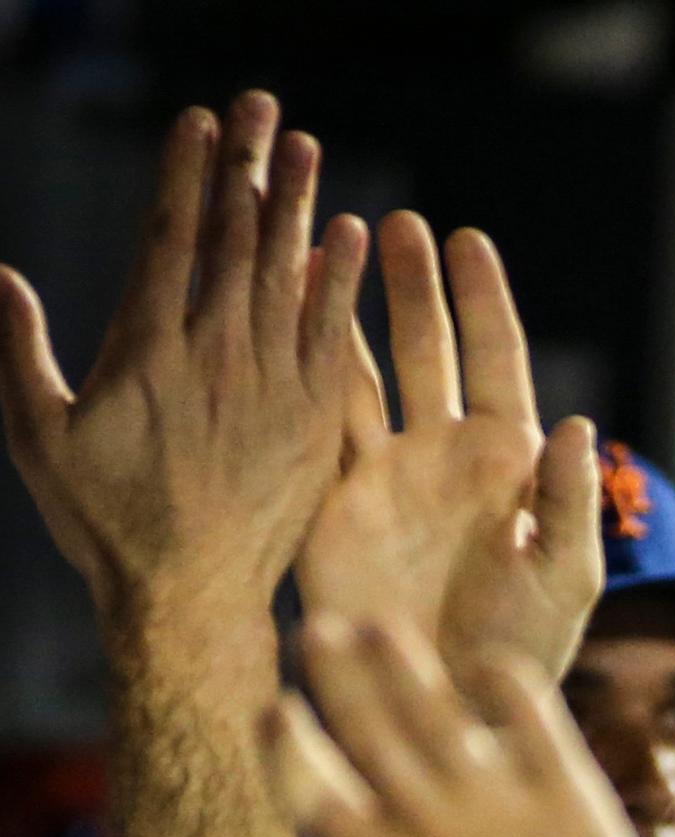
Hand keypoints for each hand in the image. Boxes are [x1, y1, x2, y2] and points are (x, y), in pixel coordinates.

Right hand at [0, 96, 363, 633]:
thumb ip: (20, 350)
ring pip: (286, 275)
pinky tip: (347, 234)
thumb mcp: (39, 435)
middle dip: (248, 166)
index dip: (186, 174)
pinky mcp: (314, 423)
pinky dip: (337, 281)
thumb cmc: (105, 522)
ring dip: (294, 204)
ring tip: (304, 145)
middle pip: (236, 241)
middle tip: (263, 106)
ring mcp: (272, 388)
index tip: (199, 121)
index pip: (171, 238)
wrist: (189, 600)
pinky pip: (332, 337)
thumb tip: (0, 275)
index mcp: (148, 351)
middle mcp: (217, 357)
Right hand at [250, 609, 654, 836]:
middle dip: (335, 671)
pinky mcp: (564, 792)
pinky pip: (531, 715)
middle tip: (316, 626)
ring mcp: (496, 800)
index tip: (274, 704)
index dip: (285, 741)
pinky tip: (487, 660)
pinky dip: (506, 681)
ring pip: (435, 708)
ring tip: (378, 622)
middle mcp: (427, 820)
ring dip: (401, 661)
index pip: (309, 784)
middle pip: (366, 727)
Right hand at [299, 215, 602, 690]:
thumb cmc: (523, 652)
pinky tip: (285, 318)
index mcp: (508, 466)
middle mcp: (445, 458)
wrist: (449, 707)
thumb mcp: (564, 579)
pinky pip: (317, 422)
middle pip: (428, 351)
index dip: (483, 302)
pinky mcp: (335, 499)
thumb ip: (569, 503)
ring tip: (329, 244)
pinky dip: (304, 371)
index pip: (497, 362)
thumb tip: (576, 422)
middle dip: (413, 288)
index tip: (467, 239)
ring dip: (348, 314)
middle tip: (398, 224)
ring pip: (364, 373)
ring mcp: (386, 474)